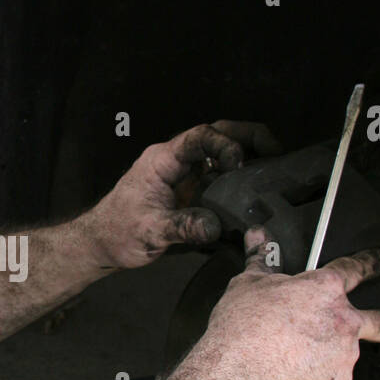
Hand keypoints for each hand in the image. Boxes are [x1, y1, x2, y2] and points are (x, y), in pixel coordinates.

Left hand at [86, 121, 281, 269]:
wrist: (102, 244)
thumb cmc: (117, 231)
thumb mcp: (150, 231)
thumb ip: (183, 227)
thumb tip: (214, 226)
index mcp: (163, 160)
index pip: (200, 137)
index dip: (225, 144)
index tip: (241, 163)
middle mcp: (176, 162)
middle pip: (218, 136)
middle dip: (249, 138)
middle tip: (278, 152)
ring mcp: (185, 176)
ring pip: (221, 155)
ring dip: (248, 158)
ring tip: (275, 171)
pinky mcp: (190, 192)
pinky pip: (219, 179)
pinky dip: (239, 181)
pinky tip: (255, 194)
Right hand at [201, 231, 379, 379]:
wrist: (237, 374)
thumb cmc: (242, 329)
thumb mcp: (248, 285)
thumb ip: (260, 260)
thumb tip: (256, 237)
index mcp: (325, 290)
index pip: (356, 268)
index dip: (372, 261)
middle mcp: (343, 322)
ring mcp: (343, 357)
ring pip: (343, 354)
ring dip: (327, 356)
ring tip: (291, 359)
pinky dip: (312, 378)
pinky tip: (288, 375)